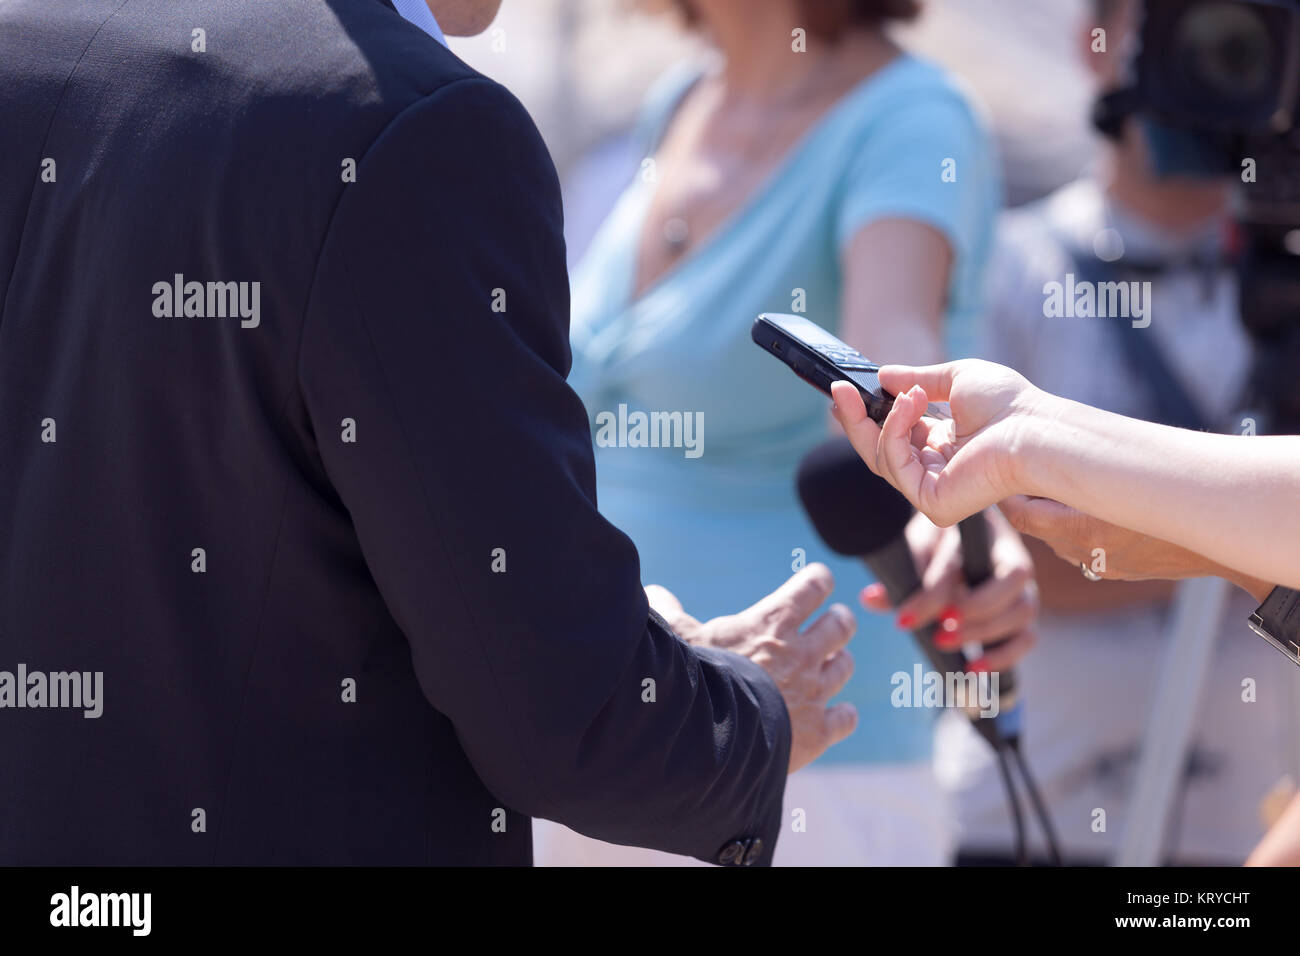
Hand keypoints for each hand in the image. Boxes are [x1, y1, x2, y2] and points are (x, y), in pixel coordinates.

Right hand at [645, 565, 858, 772]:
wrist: (711, 742)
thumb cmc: (693, 681)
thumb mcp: (675, 639)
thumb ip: (669, 612)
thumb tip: (653, 591)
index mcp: (772, 624)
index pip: (813, 586)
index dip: (818, 581)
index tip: (817, 581)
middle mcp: (802, 654)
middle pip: (841, 625)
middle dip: (837, 622)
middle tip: (831, 623)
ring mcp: (813, 693)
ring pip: (844, 666)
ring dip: (838, 663)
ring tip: (828, 664)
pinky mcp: (817, 732)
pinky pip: (845, 717)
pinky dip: (842, 714)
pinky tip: (833, 714)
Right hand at [831, 359, 1046, 526]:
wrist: (1033, 429)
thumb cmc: (1008, 405)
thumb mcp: (955, 379)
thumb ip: (915, 379)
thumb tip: (882, 375)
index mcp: (943, 447)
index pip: (894, 437)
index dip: (868, 416)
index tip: (846, 392)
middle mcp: (936, 472)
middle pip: (877, 452)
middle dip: (855, 420)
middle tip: (837, 390)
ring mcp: (932, 492)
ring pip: (881, 458)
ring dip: (887, 418)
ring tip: (908, 394)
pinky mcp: (931, 503)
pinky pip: (894, 465)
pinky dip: (895, 430)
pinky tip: (911, 405)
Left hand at [859, 512, 1038, 672]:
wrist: (953, 541)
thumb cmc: (933, 542)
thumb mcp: (913, 551)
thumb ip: (898, 576)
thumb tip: (869, 599)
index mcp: (980, 533)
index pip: (962, 563)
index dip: (933, 594)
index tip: (904, 620)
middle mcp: (1009, 557)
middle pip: (1011, 582)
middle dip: (975, 611)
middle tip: (939, 634)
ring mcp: (1021, 586)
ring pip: (1023, 610)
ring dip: (987, 635)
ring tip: (947, 646)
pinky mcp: (1021, 614)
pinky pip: (1026, 637)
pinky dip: (1004, 656)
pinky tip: (973, 668)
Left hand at [999, 495, 1274, 599]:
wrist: (1217, 543)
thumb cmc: (1174, 497)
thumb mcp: (1127, 475)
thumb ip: (1081, 469)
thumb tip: (1041, 454)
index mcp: (1084, 527)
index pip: (1022, 515)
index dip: (1007, 496)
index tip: (1005, 476)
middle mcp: (1085, 551)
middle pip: (1035, 526)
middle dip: (1028, 502)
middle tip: (1027, 476)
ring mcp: (1097, 564)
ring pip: (1054, 539)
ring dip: (1051, 518)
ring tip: (1064, 490)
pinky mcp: (1110, 572)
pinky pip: (1077, 551)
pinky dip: (1073, 533)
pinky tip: (1090, 512)